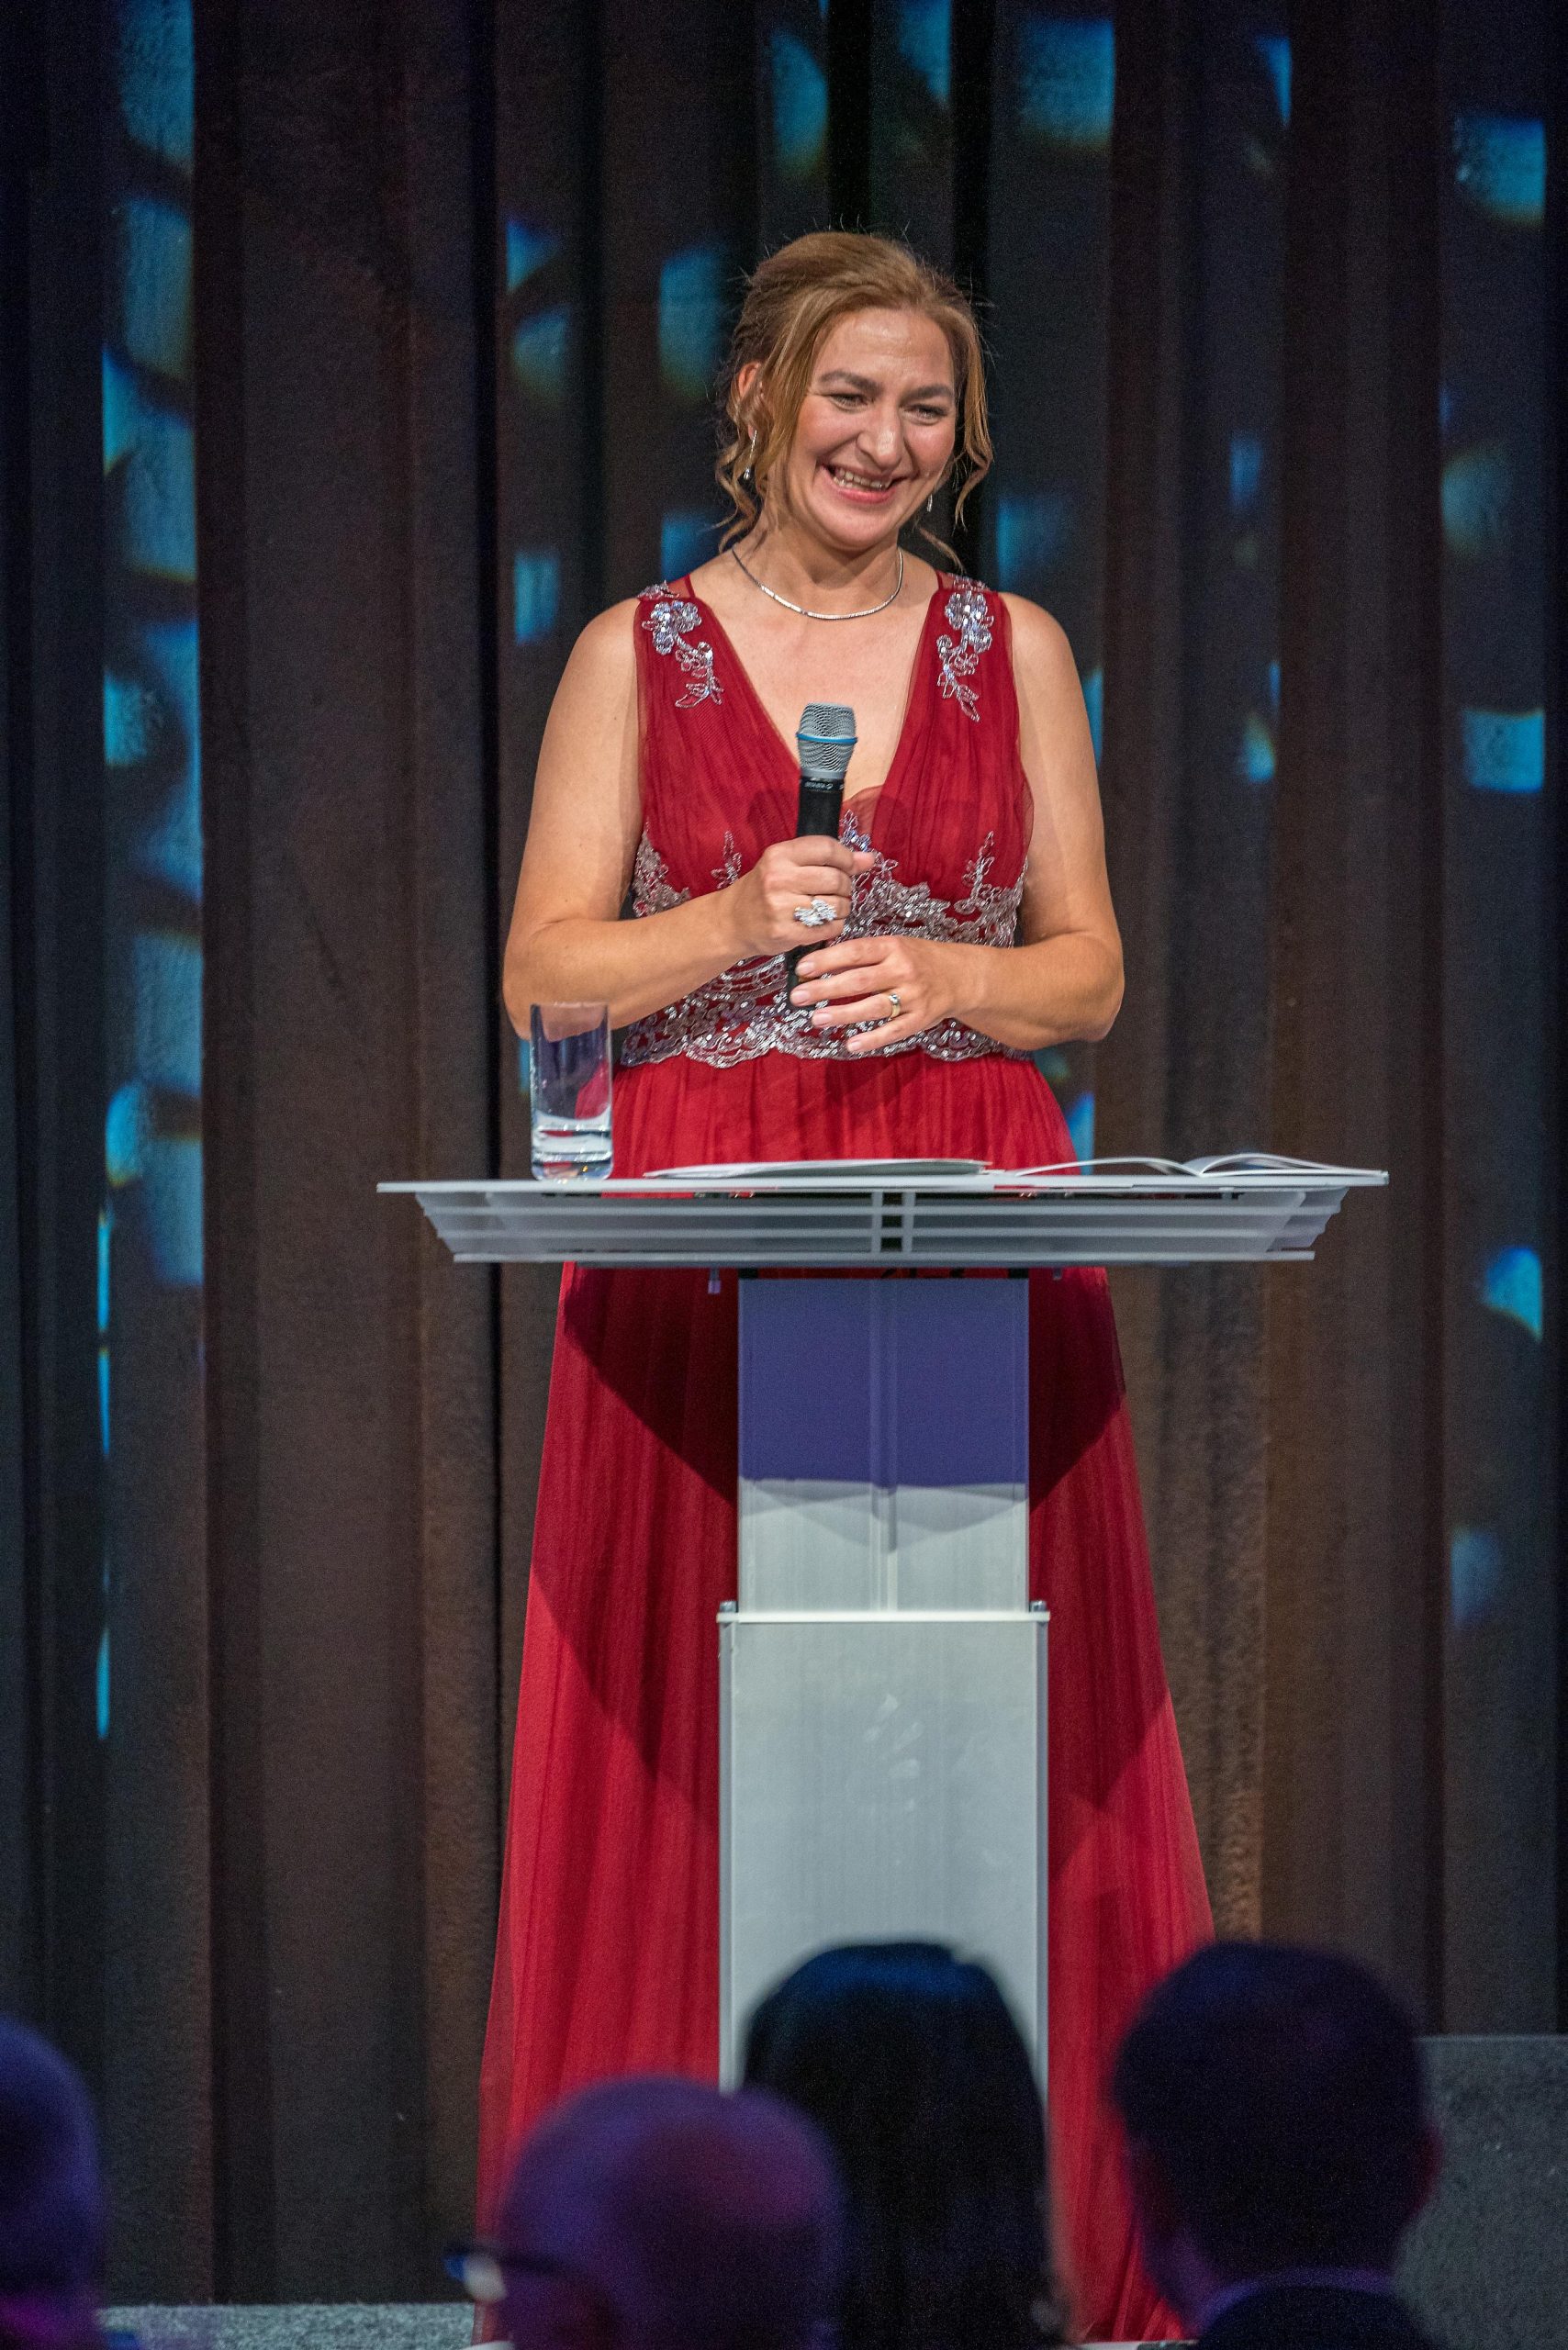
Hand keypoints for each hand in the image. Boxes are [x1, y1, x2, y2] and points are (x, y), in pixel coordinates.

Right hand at [721, 836, 877, 960]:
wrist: (733, 921)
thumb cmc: (764, 889)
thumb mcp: (786, 864)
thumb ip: (826, 859)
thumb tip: (868, 859)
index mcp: (779, 855)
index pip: (827, 849)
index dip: (847, 858)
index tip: (851, 866)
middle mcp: (778, 879)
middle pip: (835, 879)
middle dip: (846, 886)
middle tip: (840, 891)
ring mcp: (781, 907)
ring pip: (835, 905)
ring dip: (842, 908)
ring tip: (832, 908)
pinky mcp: (786, 933)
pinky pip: (828, 928)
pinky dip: (834, 926)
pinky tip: (824, 922)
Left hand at [790, 934, 965, 1052]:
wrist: (961, 976)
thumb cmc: (918, 959)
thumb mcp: (894, 946)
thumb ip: (862, 955)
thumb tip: (819, 964)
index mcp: (893, 947)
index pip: (855, 952)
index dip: (827, 959)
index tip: (802, 967)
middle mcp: (903, 971)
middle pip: (859, 981)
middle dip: (825, 989)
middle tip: (798, 996)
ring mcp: (913, 997)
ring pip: (873, 1007)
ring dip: (843, 1014)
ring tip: (816, 1019)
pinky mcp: (920, 1020)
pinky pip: (893, 1032)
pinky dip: (872, 1039)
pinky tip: (850, 1044)